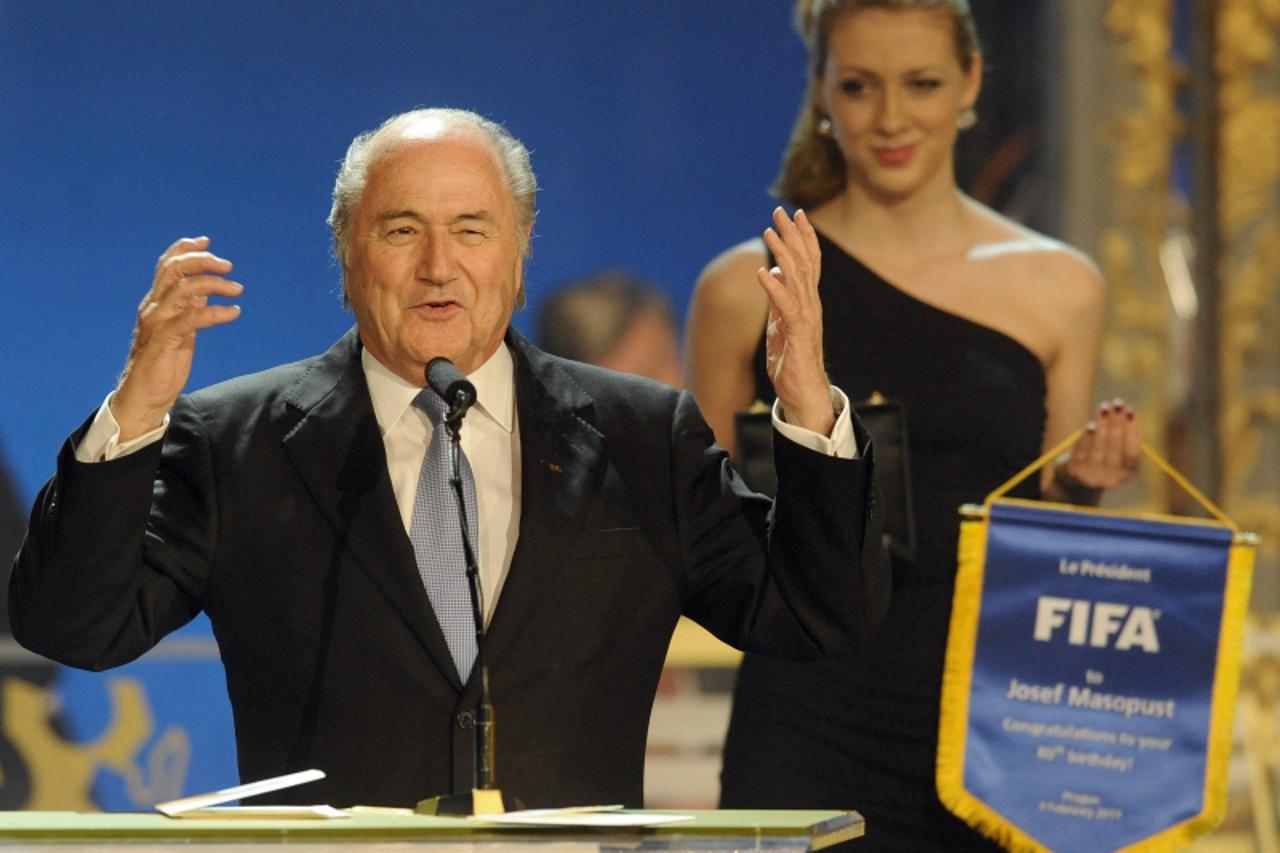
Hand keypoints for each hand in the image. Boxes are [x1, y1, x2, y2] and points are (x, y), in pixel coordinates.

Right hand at [111, 237, 242, 440]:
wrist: (143, 397)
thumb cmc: (162, 365)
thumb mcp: (181, 331)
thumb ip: (188, 308)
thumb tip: (205, 289)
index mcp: (156, 303)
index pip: (166, 265)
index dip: (184, 248)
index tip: (206, 240)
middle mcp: (153, 308)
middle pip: (174, 269)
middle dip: (203, 261)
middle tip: (228, 266)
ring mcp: (156, 323)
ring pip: (183, 288)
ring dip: (214, 284)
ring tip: (237, 289)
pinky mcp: (164, 341)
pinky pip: (191, 319)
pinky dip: (215, 312)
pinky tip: (233, 313)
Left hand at [757, 208, 832, 435]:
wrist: (803, 393)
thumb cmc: (792, 361)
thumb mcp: (781, 324)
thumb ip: (780, 299)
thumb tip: (775, 273)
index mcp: (808, 301)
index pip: (809, 262)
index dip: (804, 236)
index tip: (796, 213)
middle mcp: (811, 305)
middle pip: (804, 263)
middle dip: (793, 235)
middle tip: (781, 211)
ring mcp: (806, 319)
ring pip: (797, 279)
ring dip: (782, 254)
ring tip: (769, 233)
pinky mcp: (798, 335)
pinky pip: (787, 308)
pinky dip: (775, 289)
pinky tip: (764, 273)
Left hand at [1052, 399, 1140, 502]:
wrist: (1075, 479)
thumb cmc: (1102, 457)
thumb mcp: (1116, 450)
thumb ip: (1123, 435)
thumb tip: (1127, 410)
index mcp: (1128, 473)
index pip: (1132, 451)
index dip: (1132, 430)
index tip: (1131, 410)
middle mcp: (1111, 479)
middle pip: (1115, 448)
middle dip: (1116, 422)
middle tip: (1117, 402)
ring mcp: (1092, 476)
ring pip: (1098, 448)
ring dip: (1102, 425)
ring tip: (1104, 407)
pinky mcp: (1075, 472)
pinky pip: (1081, 451)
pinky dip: (1087, 437)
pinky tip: (1091, 424)